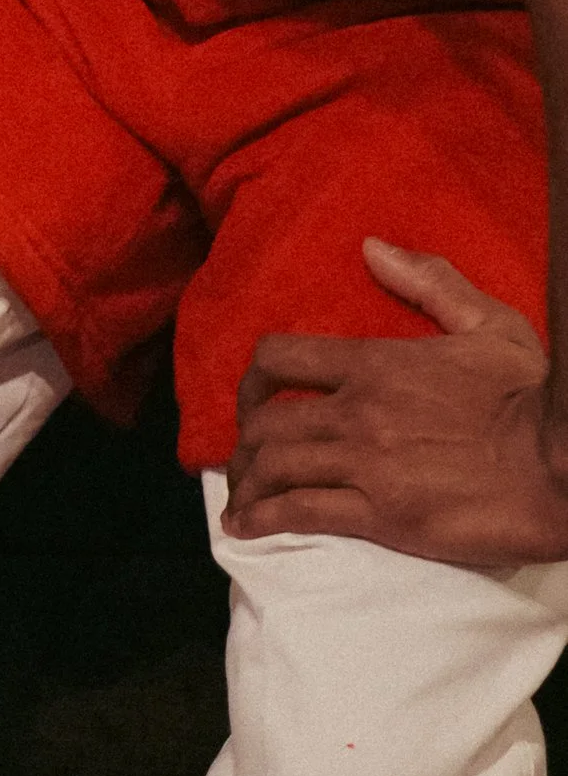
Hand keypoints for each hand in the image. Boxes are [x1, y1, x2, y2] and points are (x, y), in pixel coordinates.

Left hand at [226, 242, 567, 564]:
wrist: (563, 467)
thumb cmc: (529, 395)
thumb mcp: (487, 323)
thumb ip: (428, 282)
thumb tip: (372, 248)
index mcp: (375, 362)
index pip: (281, 358)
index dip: (252, 380)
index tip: (250, 399)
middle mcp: (357, 410)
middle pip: (267, 420)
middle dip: (243, 440)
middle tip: (241, 457)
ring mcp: (366, 464)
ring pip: (275, 467)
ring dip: (246, 482)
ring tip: (239, 498)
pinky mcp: (382, 516)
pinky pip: (302, 513)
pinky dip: (263, 520)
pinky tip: (246, 527)